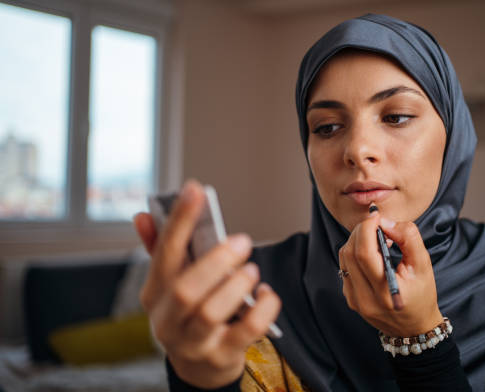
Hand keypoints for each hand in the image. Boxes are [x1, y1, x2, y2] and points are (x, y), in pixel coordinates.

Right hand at [133, 180, 280, 388]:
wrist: (199, 368)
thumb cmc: (187, 315)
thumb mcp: (170, 286)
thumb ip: (161, 250)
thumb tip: (143, 215)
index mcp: (155, 292)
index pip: (164, 252)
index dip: (180, 220)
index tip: (196, 190)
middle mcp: (168, 319)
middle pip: (186, 289)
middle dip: (215, 261)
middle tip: (242, 241)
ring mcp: (193, 342)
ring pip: (210, 313)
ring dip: (235, 286)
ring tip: (252, 269)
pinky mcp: (221, 356)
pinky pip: (245, 332)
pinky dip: (262, 310)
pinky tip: (267, 293)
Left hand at [338, 211, 441, 335]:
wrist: (414, 327)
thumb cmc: (422, 295)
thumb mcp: (424, 265)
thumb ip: (409, 238)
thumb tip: (386, 223)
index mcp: (386, 291)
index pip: (364, 253)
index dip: (366, 228)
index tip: (376, 216)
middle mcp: (365, 298)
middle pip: (350, 252)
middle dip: (361, 231)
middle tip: (377, 224)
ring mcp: (355, 300)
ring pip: (344, 258)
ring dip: (357, 240)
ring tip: (377, 239)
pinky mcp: (350, 299)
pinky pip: (345, 267)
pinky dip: (355, 253)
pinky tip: (371, 254)